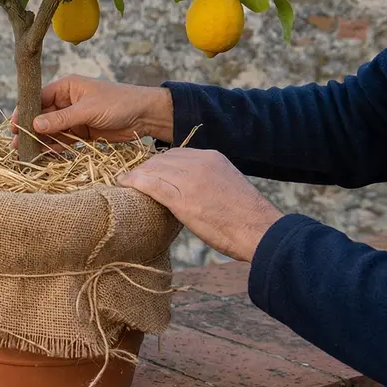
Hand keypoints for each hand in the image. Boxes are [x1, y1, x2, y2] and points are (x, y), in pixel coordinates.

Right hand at [11, 75, 174, 144]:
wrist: (146, 116)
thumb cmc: (119, 103)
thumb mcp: (88, 109)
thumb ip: (61, 119)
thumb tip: (34, 125)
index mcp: (67, 87)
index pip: (39, 98)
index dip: (25, 111)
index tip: (13, 126)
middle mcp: (67, 101)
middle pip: (42, 116)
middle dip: (30, 129)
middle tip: (16, 144)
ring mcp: (74, 118)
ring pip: (51, 130)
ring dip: (41, 141)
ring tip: (27, 154)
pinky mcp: (82, 133)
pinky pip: (63, 141)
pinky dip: (55, 148)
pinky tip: (44, 156)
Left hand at [118, 148, 283, 261]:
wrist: (261, 232)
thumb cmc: (246, 218)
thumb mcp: (226, 186)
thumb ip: (206, 180)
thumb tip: (188, 189)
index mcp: (212, 158)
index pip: (175, 154)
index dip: (158, 164)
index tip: (148, 173)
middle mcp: (200, 163)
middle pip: (161, 159)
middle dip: (144, 169)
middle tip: (132, 179)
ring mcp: (191, 179)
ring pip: (153, 170)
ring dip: (136, 176)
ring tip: (125, 183)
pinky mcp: (183, 199)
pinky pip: (150, 184)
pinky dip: (134, 183)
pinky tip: (124, 185)